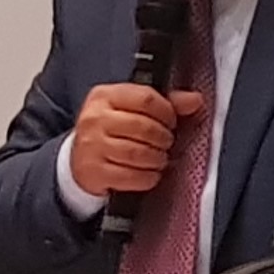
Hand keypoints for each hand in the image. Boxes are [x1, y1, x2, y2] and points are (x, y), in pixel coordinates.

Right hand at [69, 83, 202, 197]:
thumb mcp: (131, 109)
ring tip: (159, 158)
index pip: (146, 98)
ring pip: (138, 153)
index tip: (171, 121)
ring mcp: (91, 146)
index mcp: (105, 96)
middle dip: (163, 138)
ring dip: (157, 159)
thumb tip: (195, 100)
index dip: (167, 112)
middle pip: (144, 127)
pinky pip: (131, 176)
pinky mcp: (93, 171)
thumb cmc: (111, 131)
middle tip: (166, 143)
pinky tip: (150, 173)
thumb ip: (165, 103)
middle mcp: (94, 118)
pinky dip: (147, 177)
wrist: (79, 160)